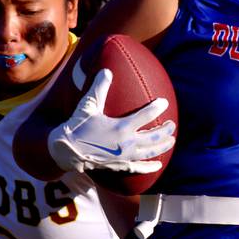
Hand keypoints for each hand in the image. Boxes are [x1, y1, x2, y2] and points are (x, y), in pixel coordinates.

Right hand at [48, 69, 175, 173]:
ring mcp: (125, 157)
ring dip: (163, 146)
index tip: (164, 102)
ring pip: (150, 152)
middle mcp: (126, 144)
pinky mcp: (121, 167)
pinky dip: (151, 167)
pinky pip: (140, 168)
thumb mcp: (88, 106)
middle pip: (153, 137)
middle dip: (165, 130)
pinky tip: (159, 165)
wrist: (67, 151)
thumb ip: (99, 88)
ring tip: (171, 140)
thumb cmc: (78, 127)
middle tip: (171, 124)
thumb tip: (107, 70)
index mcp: (121, 127)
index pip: (146, 116)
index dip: (157, 108)